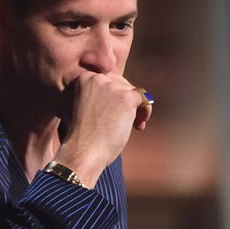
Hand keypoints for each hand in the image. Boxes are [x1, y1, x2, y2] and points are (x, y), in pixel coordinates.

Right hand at [55, 72, 152, 186]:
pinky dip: (145, 112)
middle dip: (126, 102)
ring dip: (136, 109)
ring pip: (134, 92)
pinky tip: (137, 126)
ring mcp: (112, 87)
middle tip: (123, 121)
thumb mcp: (89, 107)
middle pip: (123, 84)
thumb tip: (130, 92)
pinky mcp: (126, 97)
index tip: (112, 113)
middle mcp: (98, 78)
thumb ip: (103, 95)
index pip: (109, 80)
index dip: (114, 96)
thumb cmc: (87, 136)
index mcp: (85, 78)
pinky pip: (144, 99)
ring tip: (131, 126)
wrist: (84, 151)